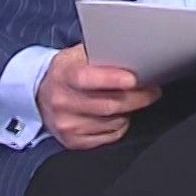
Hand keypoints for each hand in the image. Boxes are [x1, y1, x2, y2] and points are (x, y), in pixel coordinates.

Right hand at [37, 44, 159, 149]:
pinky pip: (110, 135)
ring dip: (129, 111)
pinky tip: (117, 114)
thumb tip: (133, 55)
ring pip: (114, 121)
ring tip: (131, 99)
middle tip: (153, 90)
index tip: (133, 79)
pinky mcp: (73, 141)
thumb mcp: (78, 55)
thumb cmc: (69, 72)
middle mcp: (62, 102)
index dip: (111, 79)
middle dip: (137, 97)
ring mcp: (67, 124)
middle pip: (108, 104)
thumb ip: (101, 54)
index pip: (87, 79)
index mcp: (63, 75)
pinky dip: (120, 125)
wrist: (42, 95)